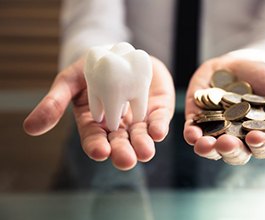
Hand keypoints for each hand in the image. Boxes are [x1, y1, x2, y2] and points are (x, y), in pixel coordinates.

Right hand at [23, 57, 174, 169]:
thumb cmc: (91, 68)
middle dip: (122, 152)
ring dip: (143, 145)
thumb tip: (30, 128)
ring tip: (145, 152)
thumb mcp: (69, 81)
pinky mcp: (156, 109)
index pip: (94, 139)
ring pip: (140, 136)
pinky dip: (159, 127)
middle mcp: (117, 126)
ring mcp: (138, 118)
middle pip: (119, 143)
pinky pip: (158, 120)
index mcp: (95, 123)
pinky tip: (158, 132)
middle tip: (125, 160)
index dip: (96, 146)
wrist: (119, 53)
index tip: (99, 152)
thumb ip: (54, 102)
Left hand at [183, 56, 264, 164]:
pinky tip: (192, 134)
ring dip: (207, 149)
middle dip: (230, 150)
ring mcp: (216, 130)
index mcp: (260, 135)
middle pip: (234, 154)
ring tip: (205, 145)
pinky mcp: (197, 119)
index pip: (262, 148)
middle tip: (226, 143)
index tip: (255, 137)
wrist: (240, 62)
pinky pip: (192, 132)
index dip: (260, 146)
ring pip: (211, 148)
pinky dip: (191, 135)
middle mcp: (237, 138)